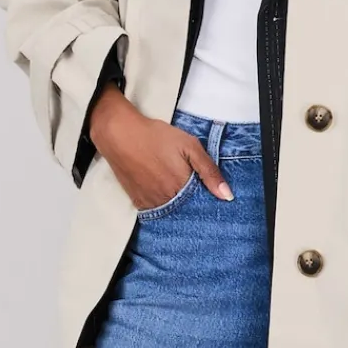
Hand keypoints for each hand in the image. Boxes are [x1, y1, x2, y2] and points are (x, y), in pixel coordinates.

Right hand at [88, 87, 233, 206]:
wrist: (119, 134)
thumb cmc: (156, 136)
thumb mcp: (189, 146)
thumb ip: (209, 171)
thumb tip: (227, 196)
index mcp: (182, 187)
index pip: (203, 204)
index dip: (208, 199)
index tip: (212, 196)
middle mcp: (166, 201)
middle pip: (187, 210)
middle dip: (194, 203)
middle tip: (192, 187)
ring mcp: (150, 203)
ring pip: (172, 212)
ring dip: (178, 205)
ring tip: (176, 186)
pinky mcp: (138, 201)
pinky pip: (155, 211)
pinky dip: (163, 204)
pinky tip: (164, 191)